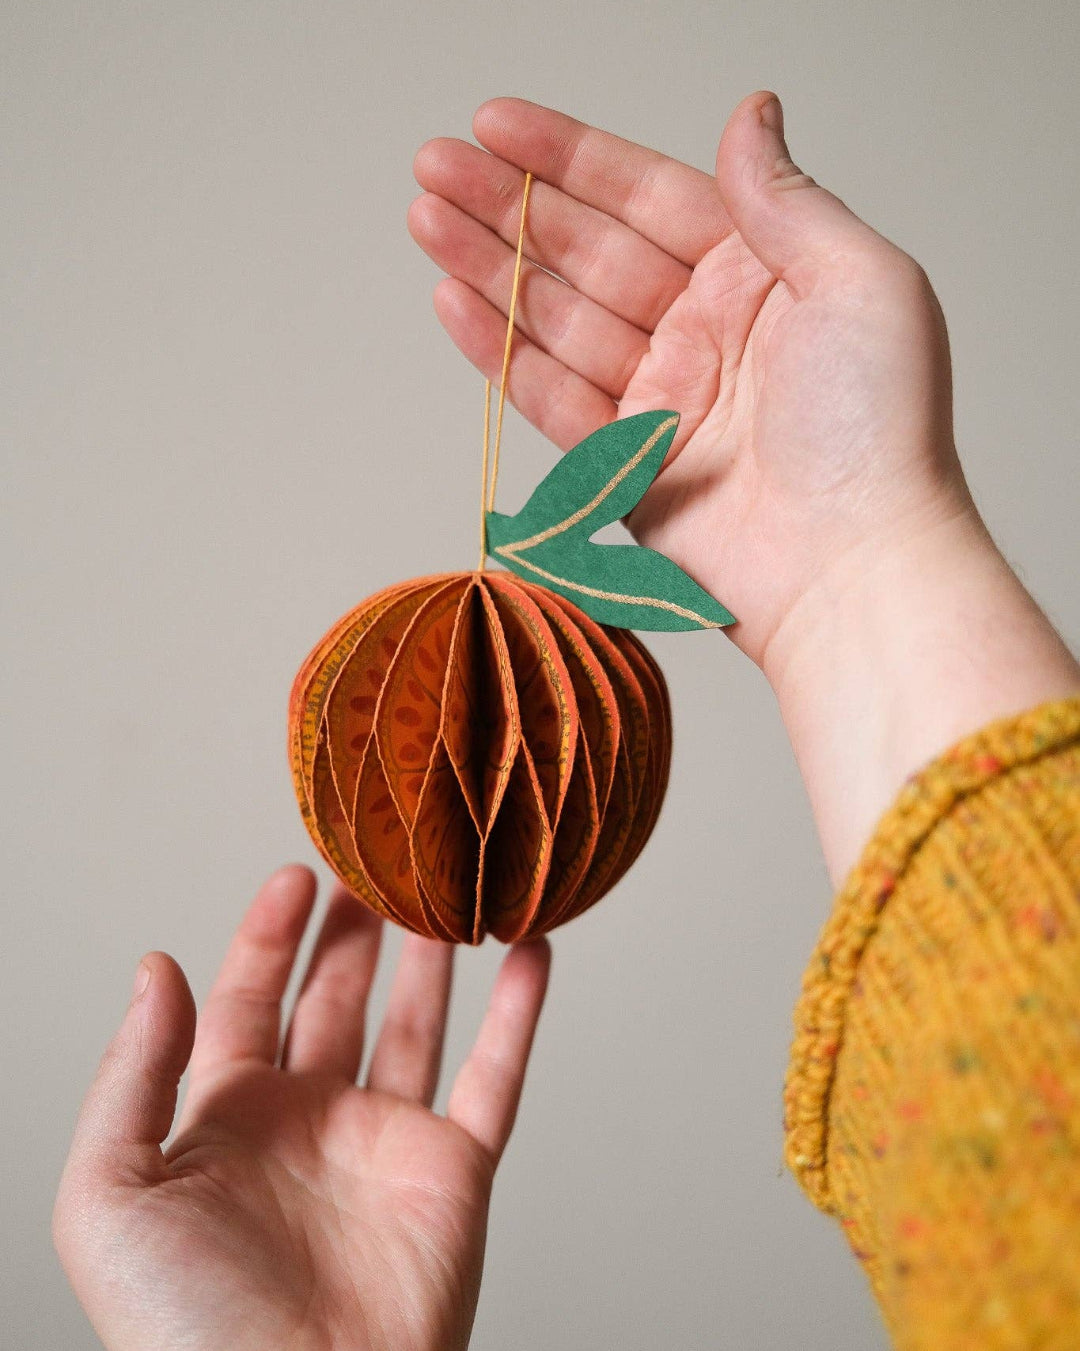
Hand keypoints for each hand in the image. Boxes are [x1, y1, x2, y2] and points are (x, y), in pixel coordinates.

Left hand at [53, 866, 550, 1350]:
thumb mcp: (110, 1196)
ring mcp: (386, 1146)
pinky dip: (519, 1015)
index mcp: (227, 1120)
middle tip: (378, 866)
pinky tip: (531, 954)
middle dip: (352, 932)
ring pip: (416, 1025)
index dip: (269, 934)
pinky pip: (494, 1078)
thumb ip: (133, 1075)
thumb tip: (156, 967)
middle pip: (335, 1000)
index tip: (297, 872)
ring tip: (448, 890)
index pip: (250, 998)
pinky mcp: (454, 1174)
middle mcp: (309, 1123)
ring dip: (433, 959)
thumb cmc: (187, 1331)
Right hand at [410, 93, 1079, 878]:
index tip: (499, 126)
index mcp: (762, 278)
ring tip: (427, 218)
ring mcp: (663, 399)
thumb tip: (752, 116)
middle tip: (436, 164)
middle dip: (510, 205)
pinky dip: (500, 351)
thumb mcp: (861, 282)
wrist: (850, 569)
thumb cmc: (879, 433)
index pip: (649, 198)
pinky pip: (550, 395)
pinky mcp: (626, 465)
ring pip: (557, 317)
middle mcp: (707, 332)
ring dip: (489, 267)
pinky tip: (454, 302)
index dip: (572, 159)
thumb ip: (787, 201)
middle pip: (588, 252)